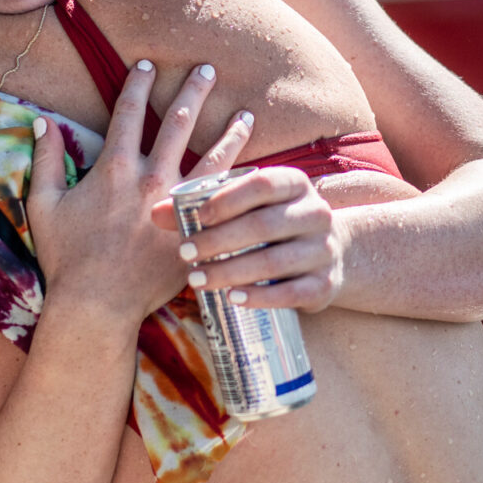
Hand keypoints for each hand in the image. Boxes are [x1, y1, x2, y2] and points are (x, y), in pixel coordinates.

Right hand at [28, 59, 253, 325]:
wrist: (97, 303)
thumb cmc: (66, 257)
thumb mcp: (44, 204)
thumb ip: (45, 160)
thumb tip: (41, 123)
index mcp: (114, 168)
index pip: (129, 112)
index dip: (138, 83)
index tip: (148, 63)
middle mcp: (152, 179)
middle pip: (178, 123)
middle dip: (193, 91)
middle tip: (208, 68)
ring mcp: (178, 206)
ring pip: (214, 158)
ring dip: (231, 132)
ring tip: (248, 114)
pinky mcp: (195, 232)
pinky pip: (226, 203)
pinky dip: (242, 185)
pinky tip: (259, 174)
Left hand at [159, 166, 348, 312]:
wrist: (328, 254)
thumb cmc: (272, 226)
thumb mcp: (247, 209)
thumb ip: (203, 208)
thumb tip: (154, 214)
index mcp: (295, 184)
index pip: (263, 184)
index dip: (229, 199)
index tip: (198, 217)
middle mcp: (316, 213)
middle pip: (264, 225)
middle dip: (219, 241)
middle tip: (184, 254)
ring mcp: (324, 250)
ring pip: (274, 262)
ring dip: (231, 272)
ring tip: (197, 280)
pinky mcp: (325, 284)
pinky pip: (293, 293)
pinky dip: (261, 297)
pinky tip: (233, 299)